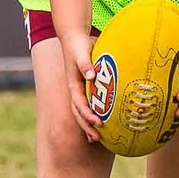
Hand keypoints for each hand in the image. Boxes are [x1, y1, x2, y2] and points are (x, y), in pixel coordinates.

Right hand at [58, 20, 103, 142]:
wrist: (75, 39)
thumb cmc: (78, 46)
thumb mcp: (81, 53)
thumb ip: (85, 64)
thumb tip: (92, 76)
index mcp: (73, 85)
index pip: (79, 105)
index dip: (87, 115)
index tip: (98, 122)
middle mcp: (76, 91)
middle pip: (79, 113)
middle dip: (87, 127)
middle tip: (98, 138)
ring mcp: (80, 91)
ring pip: (84, 112)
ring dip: (89, 125)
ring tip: (99, 139)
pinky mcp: (86, 88)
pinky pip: (91, 105)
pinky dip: (95, 115)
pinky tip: (105, 123)